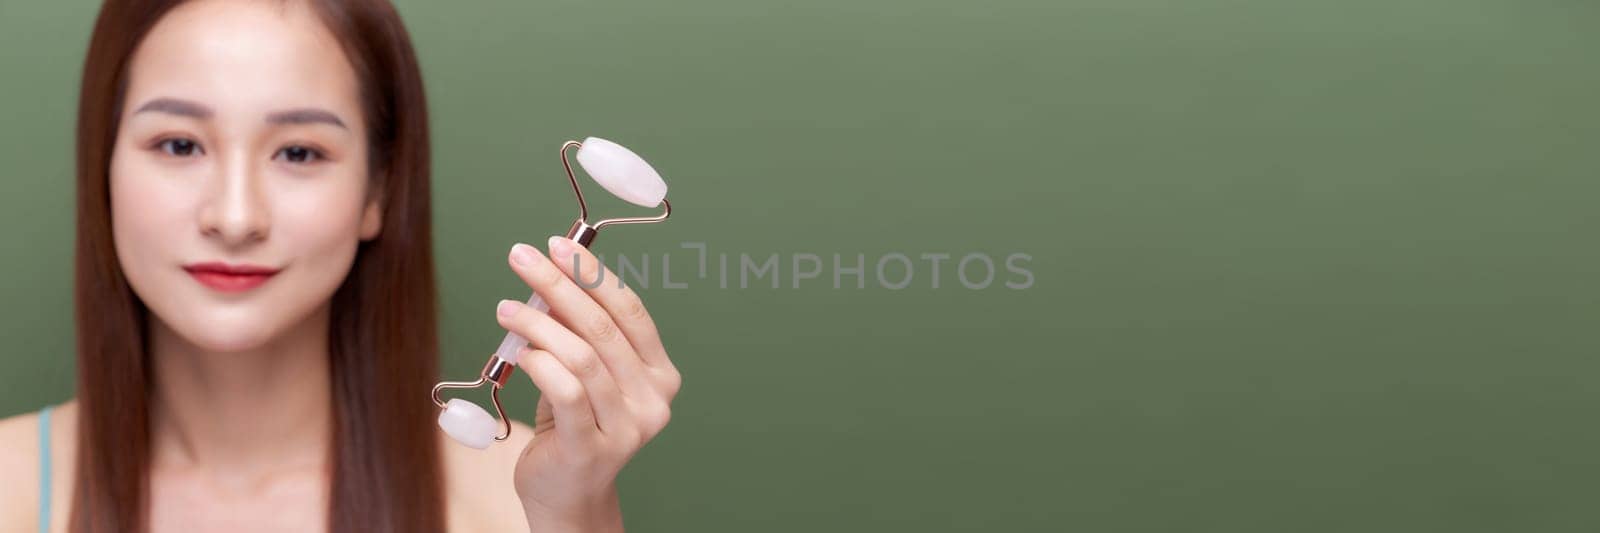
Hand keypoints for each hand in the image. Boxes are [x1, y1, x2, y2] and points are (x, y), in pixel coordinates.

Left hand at [495, 236, 681, 531]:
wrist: (566, 493)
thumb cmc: (571, 425)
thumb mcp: (581, 372)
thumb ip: (575, 332)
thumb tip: (548, 274)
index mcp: (659, 374)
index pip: (631, 311)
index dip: (593, 273)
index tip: (558, 244)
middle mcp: (653, 400)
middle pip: (603, 327)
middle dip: (558, 285)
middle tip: (522, 258)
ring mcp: (628, 428)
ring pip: (583, 357)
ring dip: (539, 323)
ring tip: (506, 308)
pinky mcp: (593, 449)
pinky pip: (566, 392)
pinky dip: (540, 363)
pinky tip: (520, 352)